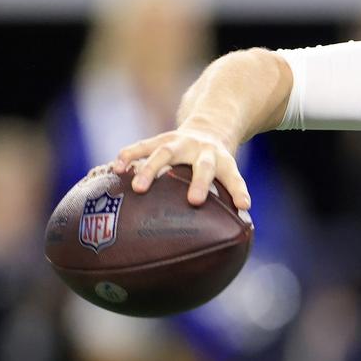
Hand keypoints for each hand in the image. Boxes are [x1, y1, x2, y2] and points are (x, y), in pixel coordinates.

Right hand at [112, 127, 251, 209]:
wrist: (209, 128)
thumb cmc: (217, 164)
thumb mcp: (227, 174)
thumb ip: (229, 198)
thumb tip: (239, 232)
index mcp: (223, 161)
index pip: (234, 177)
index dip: (239, 191)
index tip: (244, 205)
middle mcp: (203, 150)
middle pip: (203, 165)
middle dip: (200, 182)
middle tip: (195, 201)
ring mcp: (180, 142)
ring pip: (166, 152)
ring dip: (152, 169)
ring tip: (138, 188)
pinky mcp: (160, 139)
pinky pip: (142, 146)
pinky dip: (129, 156)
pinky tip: (116, 169)